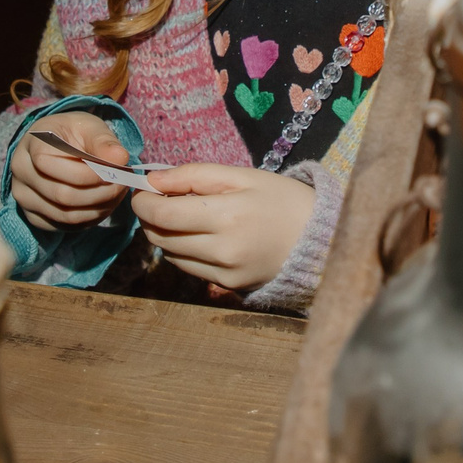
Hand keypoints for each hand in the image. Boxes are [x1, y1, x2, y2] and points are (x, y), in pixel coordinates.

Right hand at [9, 112, 131, 229]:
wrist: (56, 146)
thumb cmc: (73, 134)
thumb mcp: (90, 127)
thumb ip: (104, 142)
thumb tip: (120, 159)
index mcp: (31, 143)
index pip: (52, 165)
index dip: (89, 172)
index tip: (116, 169)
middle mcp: (21, 172)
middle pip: (62, 195)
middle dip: (100, 193)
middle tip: (123, 184)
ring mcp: (24, 197)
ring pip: (65, 215)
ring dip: (99, 208)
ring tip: (117, 193)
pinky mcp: (34, 217)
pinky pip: (65, 226)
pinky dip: (90, 218)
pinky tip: (103, 203)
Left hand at [132, 165, 314, 292]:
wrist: (319, 239)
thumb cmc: (281, 199)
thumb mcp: (241, 176)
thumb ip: (194, 175)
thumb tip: (152, 179)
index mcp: (226, 216)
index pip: (162, 215)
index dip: (143, 202)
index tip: (142, 191)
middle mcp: (222, 250)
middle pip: (160, 237)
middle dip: (152, 217)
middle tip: (163, 200)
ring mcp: (225, 273)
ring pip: (170, 255)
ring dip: (166, 235)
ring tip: (186, 216)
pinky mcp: (228, 287)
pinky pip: (189, 268)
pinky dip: (184, 250)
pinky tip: (201, 236)